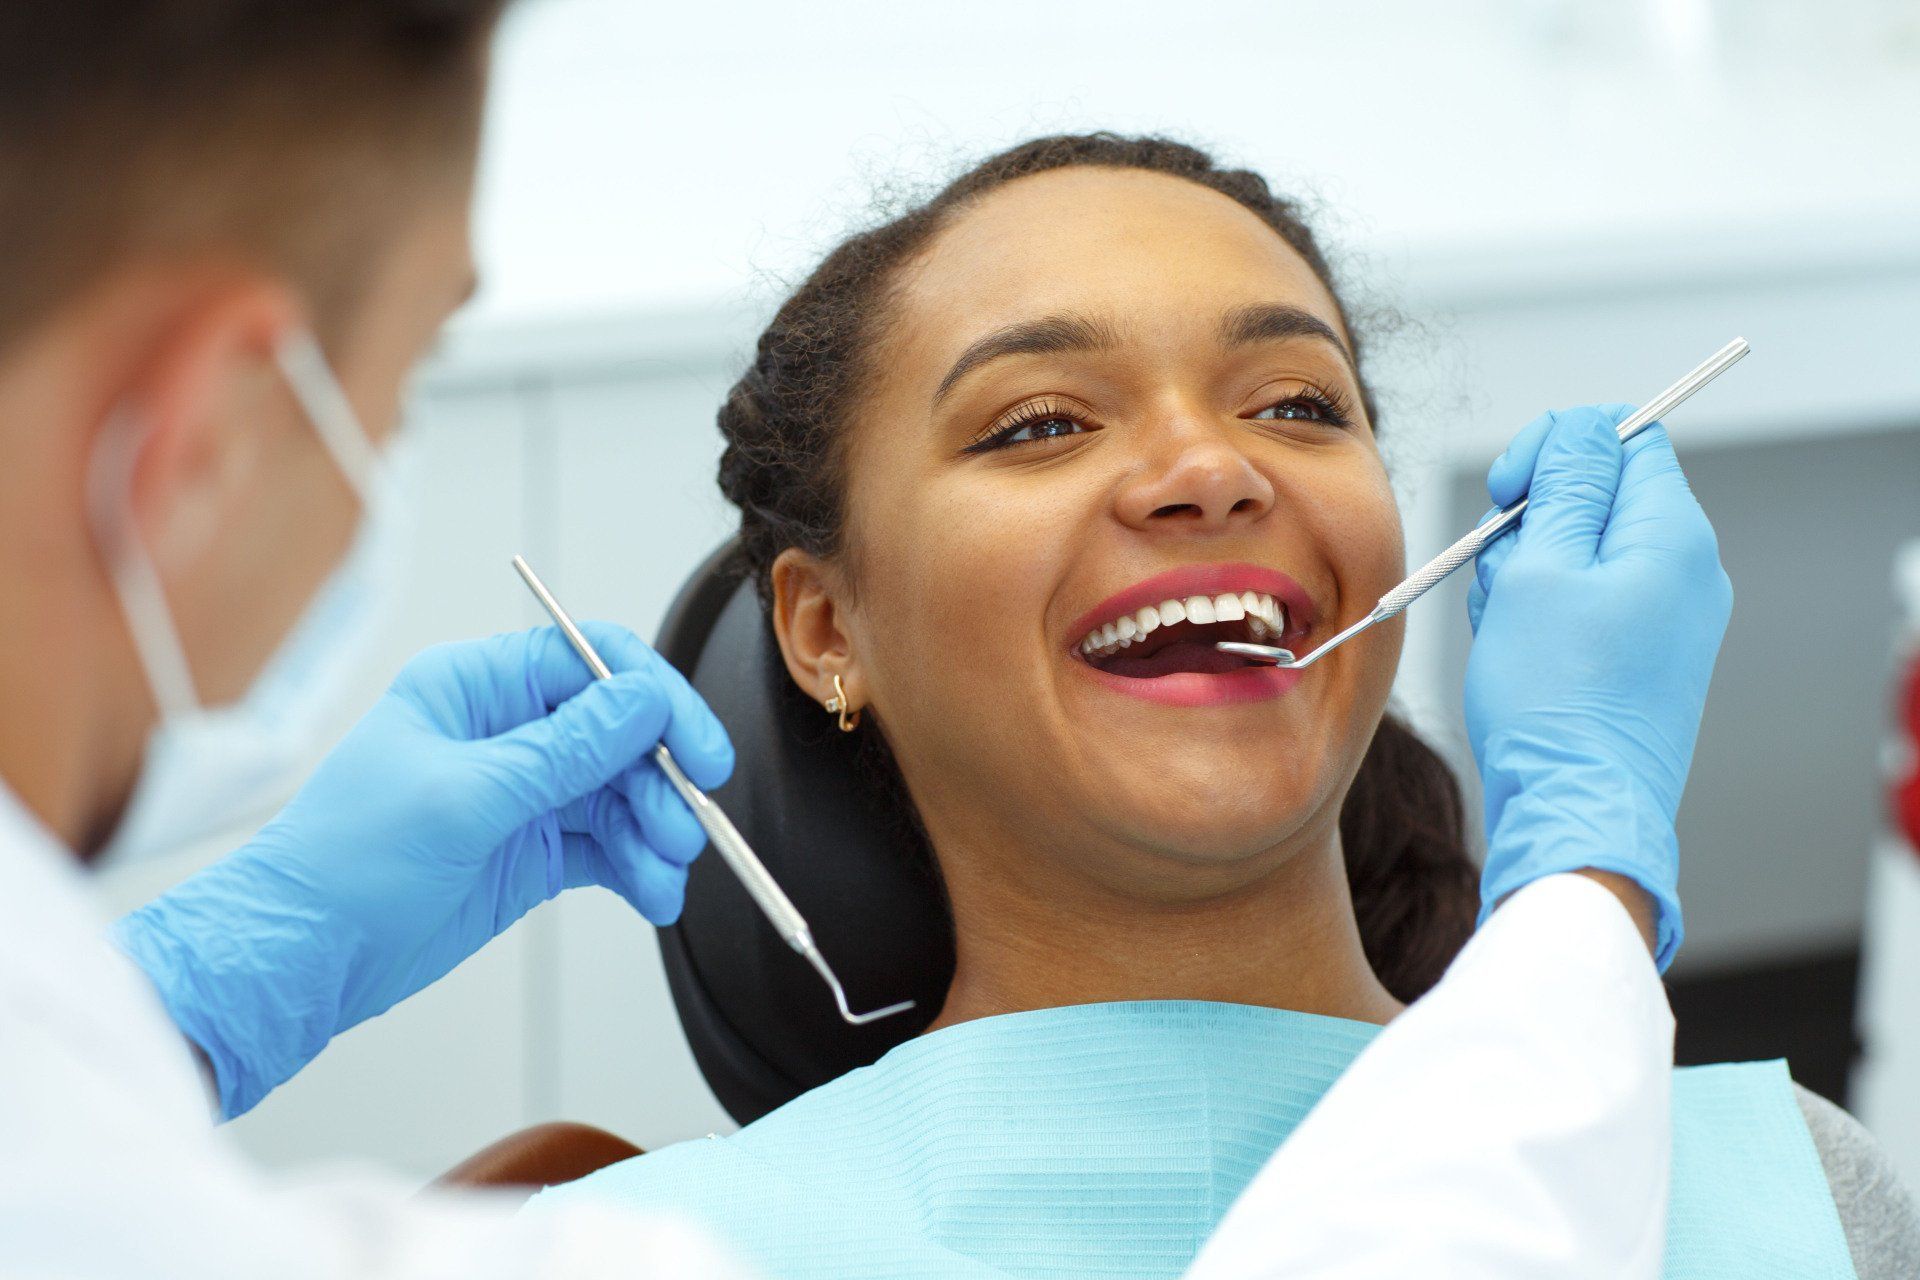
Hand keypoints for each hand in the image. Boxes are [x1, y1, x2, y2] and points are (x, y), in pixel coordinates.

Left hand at [112, 624, 731, 1117]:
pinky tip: (652, 896)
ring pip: (621, 794)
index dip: (656, 700)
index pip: (592, 662)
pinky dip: (637, 868)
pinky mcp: (532, 851)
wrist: (300, 959)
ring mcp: (522, 793)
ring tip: (665, 875)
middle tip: (687, 828)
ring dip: (654, 832)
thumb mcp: (465, 797)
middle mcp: (506, 730)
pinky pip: (607, 847)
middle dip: (661, 780)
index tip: (697, 749)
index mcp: (475, 687)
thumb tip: (645, 701)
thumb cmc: (346, 863)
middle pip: (620, 732)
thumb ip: (566, 750)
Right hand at [1465, 405, 1731, 970]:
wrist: (1574, 808)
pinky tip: (1519, 651)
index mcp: (1673, 537)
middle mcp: (1686, 571)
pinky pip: (1586, 602)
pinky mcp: (1644, 655)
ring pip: (1580, 551)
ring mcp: (1668, 617)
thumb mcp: (1542, 570)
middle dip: (1531, 521)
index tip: (1507, 490)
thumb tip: (1586, 426)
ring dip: (1527, 572)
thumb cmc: (1555, 701)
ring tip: (1507, 626)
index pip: (1623, 437)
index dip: (1555, 448)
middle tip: (1502, 575)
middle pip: (1596, 496)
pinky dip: (1542, 612)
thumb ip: (1566, 485)